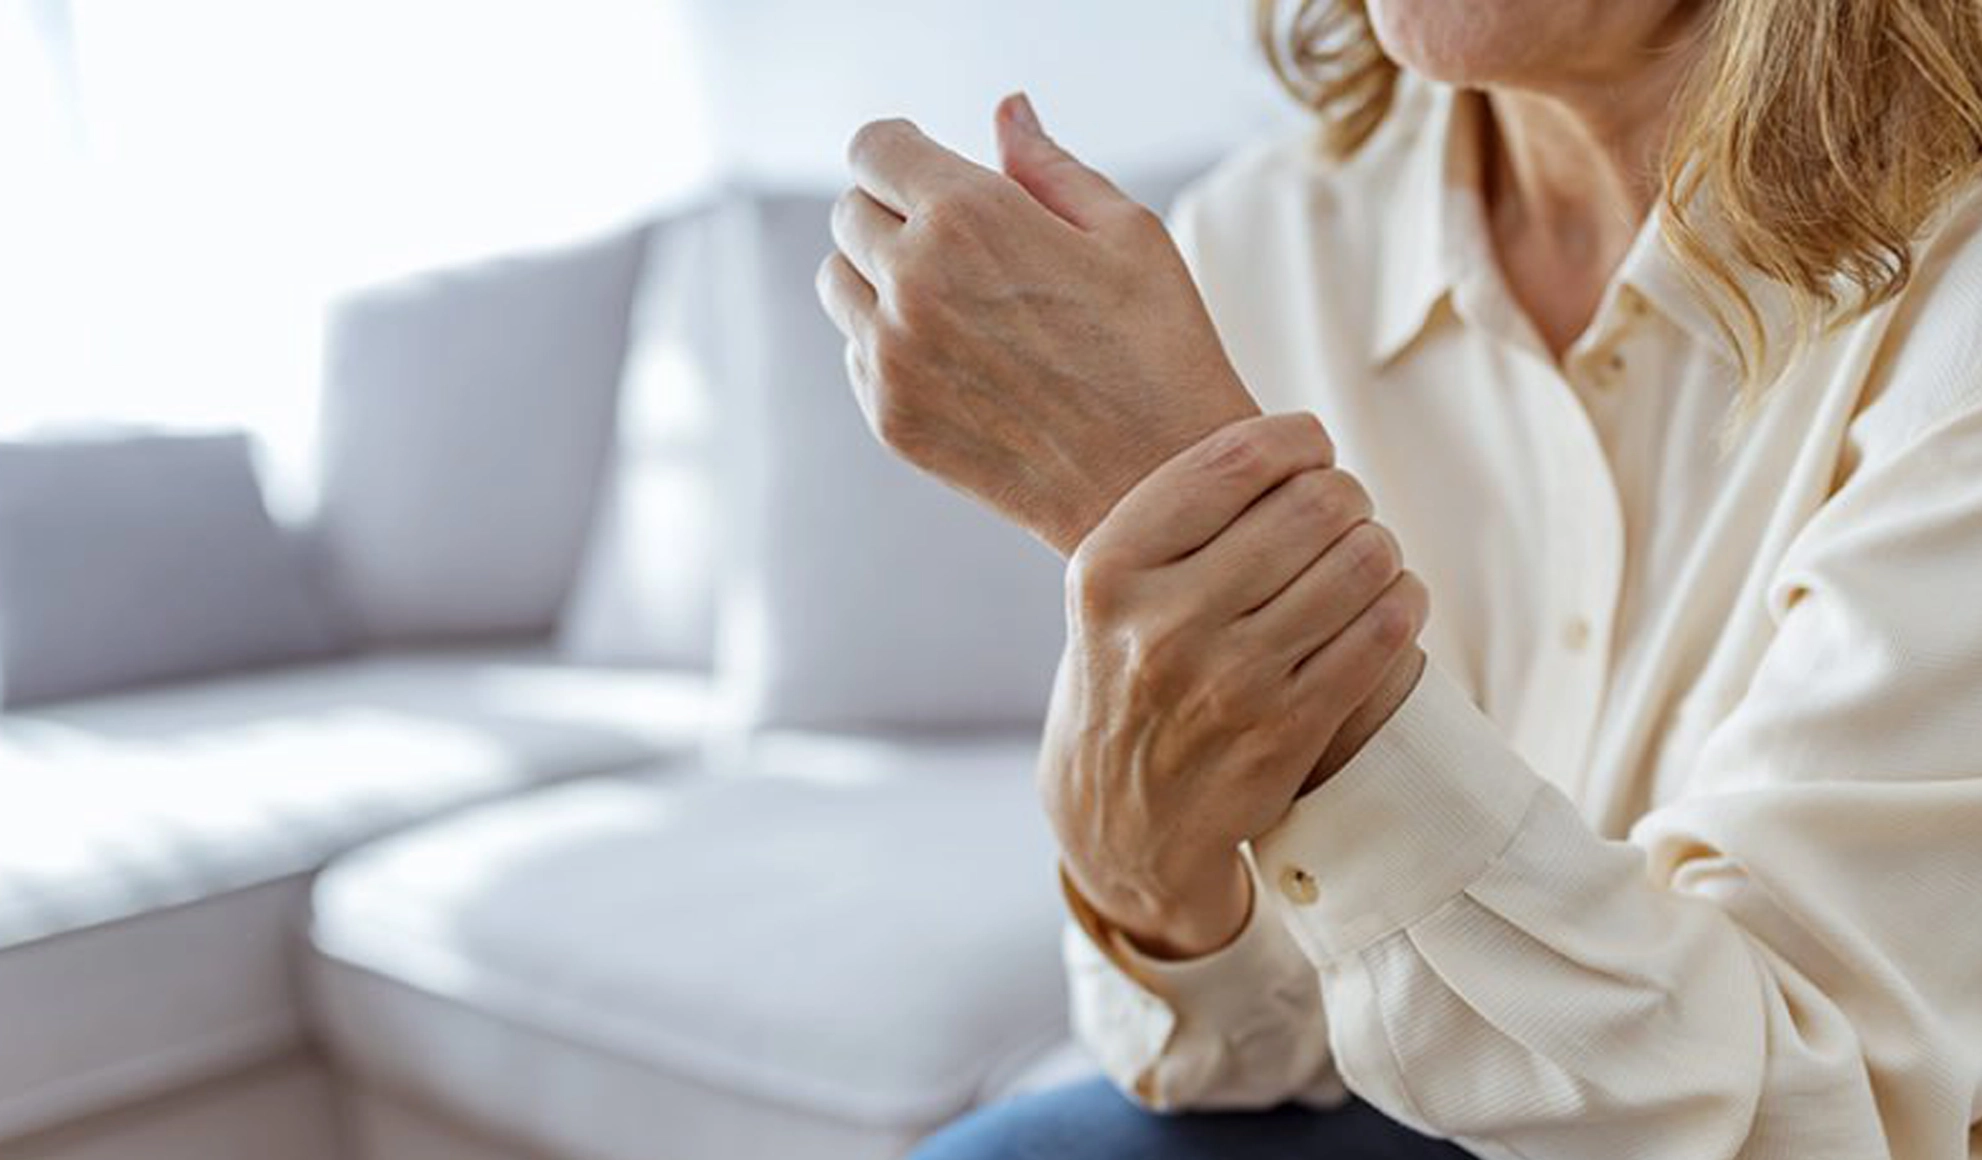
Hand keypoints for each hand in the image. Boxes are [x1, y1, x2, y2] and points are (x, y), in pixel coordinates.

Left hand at [817, 94, 1258, 554]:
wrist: (1159, 491)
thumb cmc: (1161, 353)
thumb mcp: (1128, 234)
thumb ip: (1048, 165)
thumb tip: (1006, 110)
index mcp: (970, 215)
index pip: (874, 147)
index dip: (901, 150)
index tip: (927, 167)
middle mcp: (913, 280)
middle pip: (849, 210)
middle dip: (894, 209)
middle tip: (959, 242)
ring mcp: (892, 355)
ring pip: (837, 282)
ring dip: (879, 276)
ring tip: (956, 302)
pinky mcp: (889, 417)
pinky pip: (856, 351)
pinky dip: (888, 343)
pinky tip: (962, 360)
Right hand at [1041, 414, 1427, 958]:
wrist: (1121, 817)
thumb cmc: (1129, 671)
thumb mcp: (1111, 589)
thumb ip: (1181, 514)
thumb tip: (1299, 443)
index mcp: (1110, 569)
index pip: (1238, 460)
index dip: (1299, 440)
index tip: (1309, 451)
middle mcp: (1163, 624)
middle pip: (1314, 505)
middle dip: (1346, 494)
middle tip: (1342, 510)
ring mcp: (1229, 683)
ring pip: (1362, 562)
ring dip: (1380, 547)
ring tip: (1363, 556)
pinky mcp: (1287, 731)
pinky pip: (1384, 633)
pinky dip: (1402, 601)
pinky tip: (1389, 600)